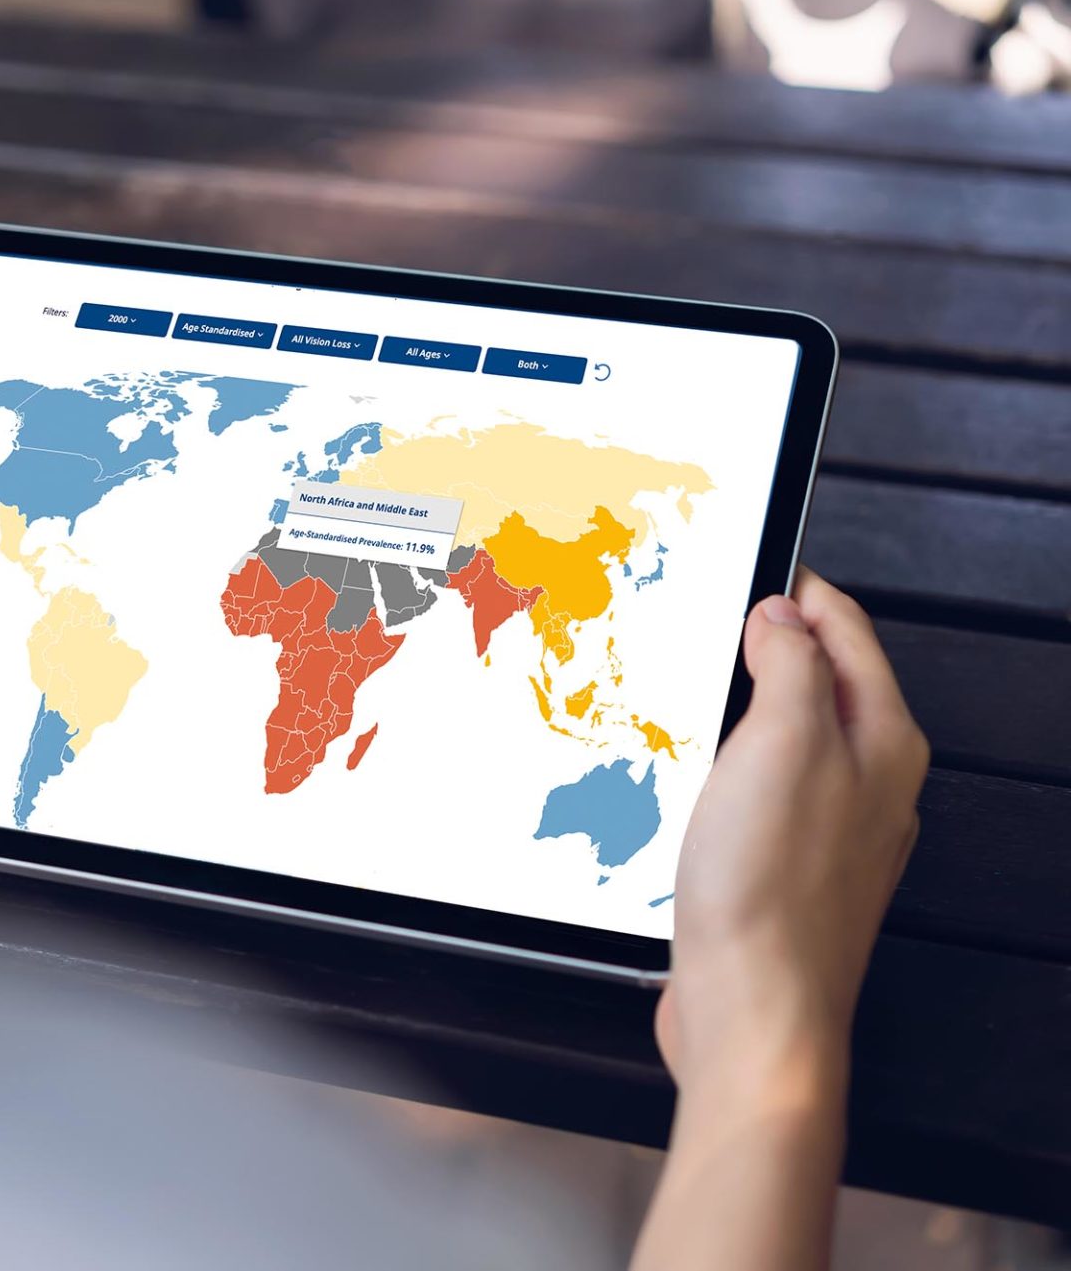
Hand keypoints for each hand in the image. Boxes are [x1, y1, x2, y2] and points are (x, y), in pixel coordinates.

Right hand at [658, 567, 928, 1100]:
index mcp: (882, 743)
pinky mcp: (785, 871)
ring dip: (742, 707)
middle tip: (714, 615)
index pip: (848, 633)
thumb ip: (792, 665)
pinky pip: (760, 793)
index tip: (754, 559)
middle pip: (823, 684)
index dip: (798, 588)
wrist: (753, 1011)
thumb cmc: (771, 890)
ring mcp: (830, 832)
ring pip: (788, 740)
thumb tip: (782, 614)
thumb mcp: (783, 744)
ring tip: (695, 685)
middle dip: (768, 644)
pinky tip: (689, 775)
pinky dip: (726, 766)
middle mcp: (869, 786)